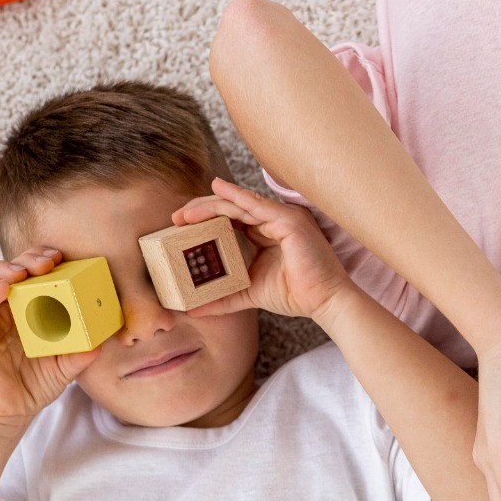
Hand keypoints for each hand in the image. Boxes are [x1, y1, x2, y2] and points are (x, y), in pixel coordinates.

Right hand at [0, 247, 103, 437]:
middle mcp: (3, 309)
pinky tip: (6, 287)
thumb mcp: (65, 367)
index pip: (29, 275)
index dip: (41, 260)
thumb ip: (81, 354)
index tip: (61, 257)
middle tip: (49, 260)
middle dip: (28, 258)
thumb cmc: (34, 385)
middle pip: (9, 271)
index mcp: (25, 310)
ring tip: (24, 270)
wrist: (9, 413)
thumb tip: (102, 342)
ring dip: (5, 268)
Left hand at [171, 179, 351, 320]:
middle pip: (232, 208)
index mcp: (269, 232)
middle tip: (176, 218)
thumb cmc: (296, 295)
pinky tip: (216, 191)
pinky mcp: (289, 220)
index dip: (206, 219)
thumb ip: (224, 298)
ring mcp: (283, 217)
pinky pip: (256, 205)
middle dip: (202, 210)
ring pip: (239, 204)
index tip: (180, 227)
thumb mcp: (250, 293)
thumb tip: (194, 309)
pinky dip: (235, 196)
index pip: (232, 219)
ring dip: (210, 206)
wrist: (325, 302)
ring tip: (186, 213)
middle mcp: (276, 220)